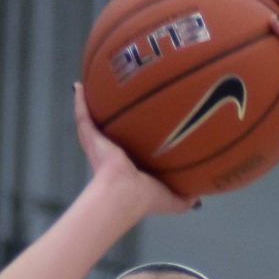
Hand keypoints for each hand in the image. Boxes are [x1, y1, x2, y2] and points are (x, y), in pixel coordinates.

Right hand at [73, 83, 195, 217]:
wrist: (124, 194)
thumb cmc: (146, 199)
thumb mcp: (173, 199)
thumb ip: (186, 197)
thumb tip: (200, 197)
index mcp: (132, 164)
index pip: (137, 145)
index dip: (142, 133)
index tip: (150, 115)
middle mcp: (115, 153)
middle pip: (117, 127)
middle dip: (120, 112)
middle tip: (125, 90)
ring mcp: (100, 144)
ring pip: (97, 119)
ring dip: (95, 101)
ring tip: (101, 79)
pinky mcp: (90, 138)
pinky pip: (83, 116)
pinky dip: (79, 101)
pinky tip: (78, 85)